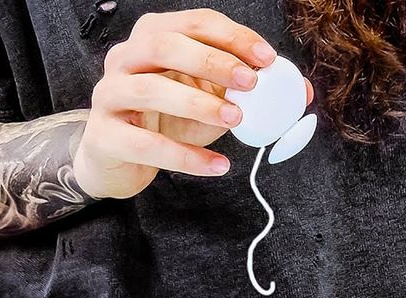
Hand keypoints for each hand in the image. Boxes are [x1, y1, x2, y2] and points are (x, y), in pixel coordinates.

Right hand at [73, 9, 313, 199]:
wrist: (118, 158)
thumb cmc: (166, 121)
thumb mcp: (210, 100)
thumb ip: (249, 92)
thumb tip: (301, 92)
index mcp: (153, 38)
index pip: (195, 23)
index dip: (234, 37)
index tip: (268, 59)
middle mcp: (125, 59)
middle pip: (164, 45)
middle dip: (213, 61)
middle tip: (251, 84)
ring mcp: (109, 95)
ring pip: (150, 90)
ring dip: (198, 104)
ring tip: (236, 120)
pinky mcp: (104, 135)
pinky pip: (146, 144)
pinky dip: (186, 157)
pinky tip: (218, 166)